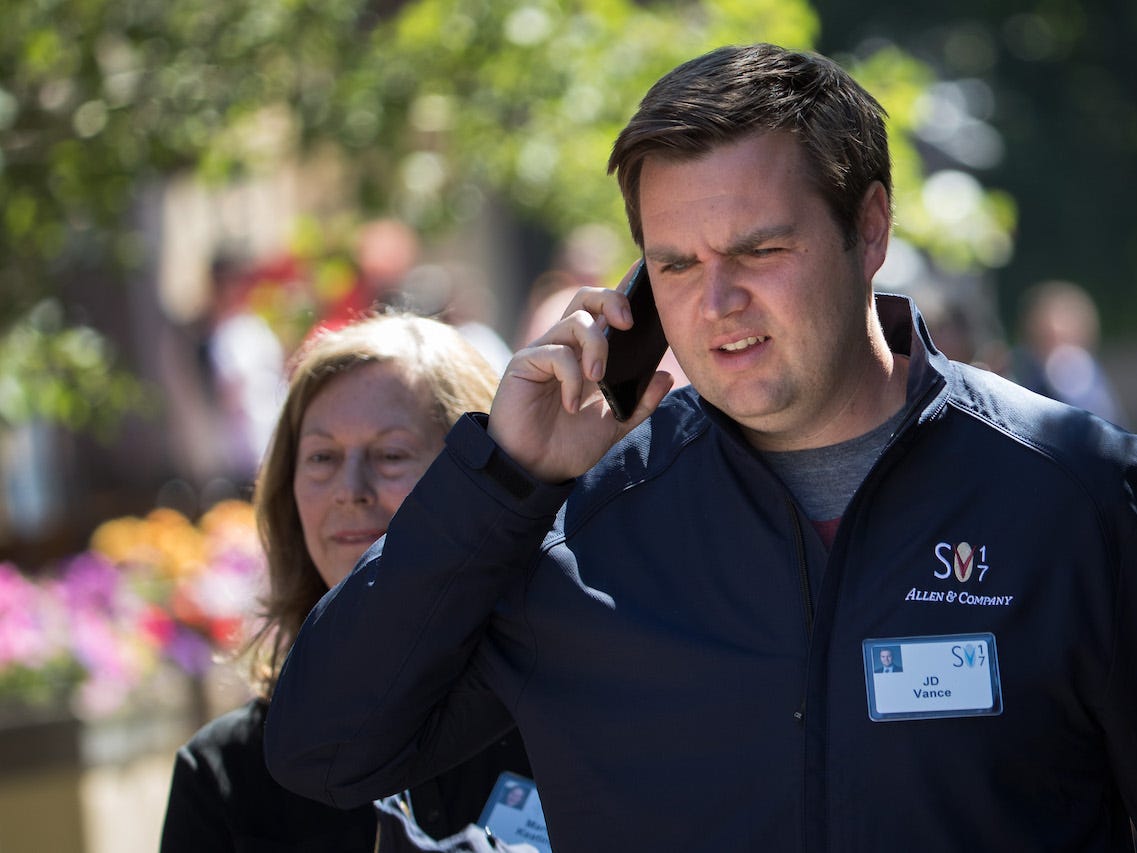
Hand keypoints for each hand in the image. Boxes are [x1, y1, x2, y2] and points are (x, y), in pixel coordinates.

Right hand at [488, 269, 673, 482]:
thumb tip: (667, 377)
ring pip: (575, 321)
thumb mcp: (614, 425)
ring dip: (595, 347)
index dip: (623, 299)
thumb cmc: (568, 446)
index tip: (649, 305)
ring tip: (598, 380)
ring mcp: (543, 353)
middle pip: (585, 299)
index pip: (604, 312)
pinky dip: (571, 378)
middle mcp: (565, 347)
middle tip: (627, 324)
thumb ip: (640, 403)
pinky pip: (555, 353)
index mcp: (586, 356)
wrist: (535, 471)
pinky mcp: (525, 364)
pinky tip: (571, 406)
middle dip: (610, 301)